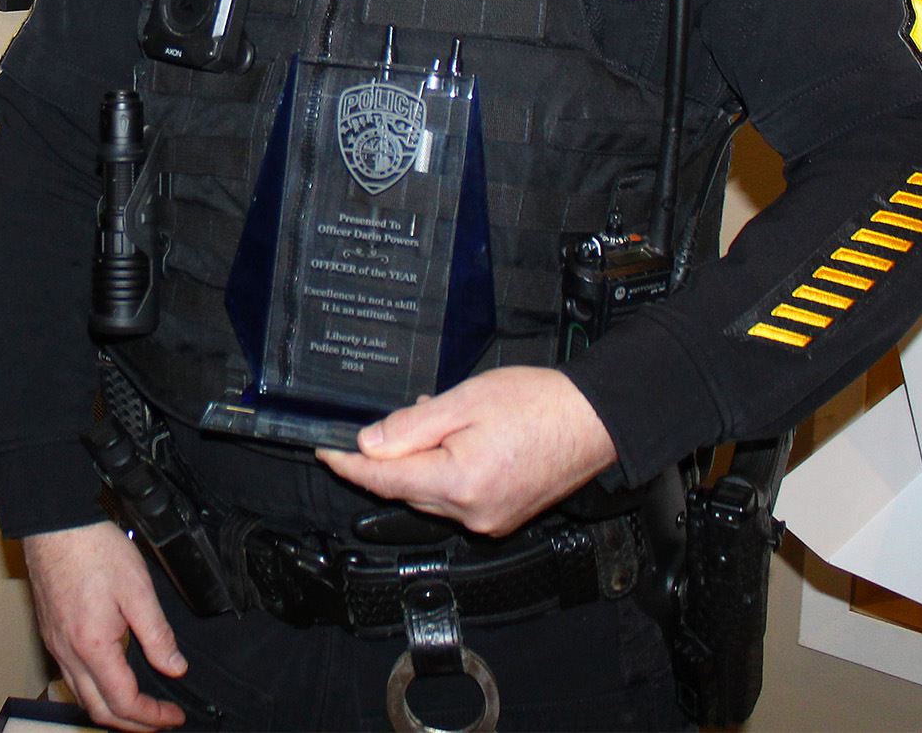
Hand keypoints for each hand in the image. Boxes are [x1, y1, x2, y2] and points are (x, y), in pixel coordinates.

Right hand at [22, 522, 185, 731]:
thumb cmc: (93, 550)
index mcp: (93, 647)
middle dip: (133, 725)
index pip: (124, 702)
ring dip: (112, 710)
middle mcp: (68, 653)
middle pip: (99, 710)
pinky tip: (111, 678)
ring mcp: (56, 644)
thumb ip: (158, 635)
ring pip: (82, 696)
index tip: (174, 716)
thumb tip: (174, 667)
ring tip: (139, 708)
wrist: (55, 525)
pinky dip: (95, 691)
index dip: (153, 716)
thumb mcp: (138, 590)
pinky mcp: (51, 633)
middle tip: (160, 722)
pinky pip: (71, 676)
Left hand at [315, 367, 617, 535]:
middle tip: (387, 421)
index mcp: (458, 483)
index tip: (325, 451)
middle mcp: (472, 513)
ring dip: (419, 464)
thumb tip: (369, 444)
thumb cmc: (538, 404)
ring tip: (432, 421)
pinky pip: (457, 498)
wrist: (597, 420)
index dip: (348, 465)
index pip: (384, 480)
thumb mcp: (464, 401)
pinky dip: (445, 473)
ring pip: (430, 495)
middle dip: (388, 459)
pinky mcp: (504, 516)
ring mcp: (491, 519)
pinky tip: (454, 442)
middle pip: (406, 490)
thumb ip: (411, 426)